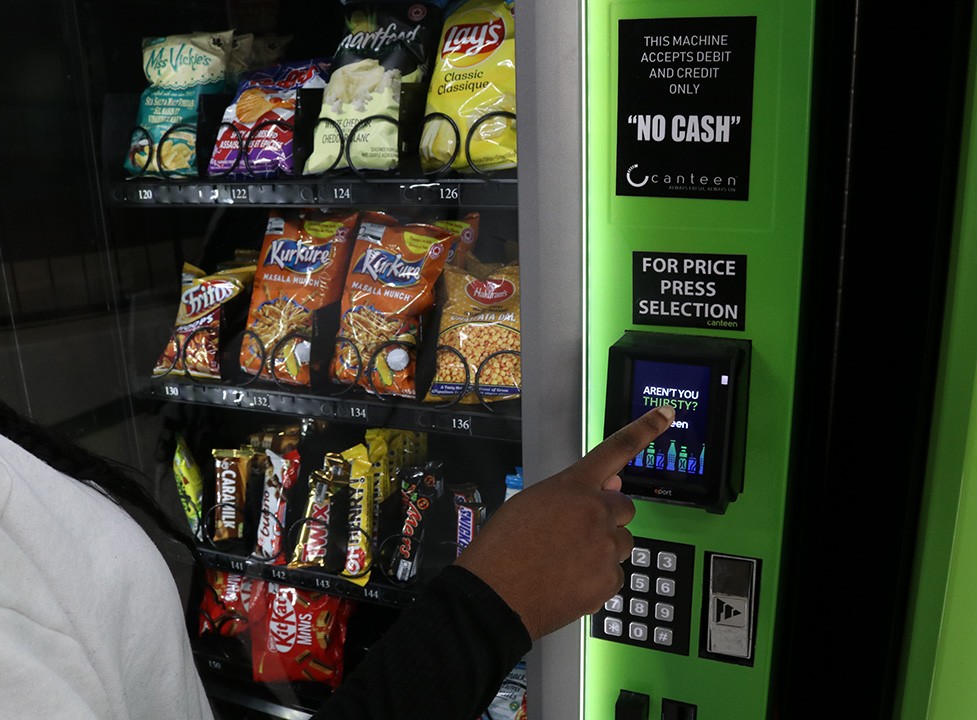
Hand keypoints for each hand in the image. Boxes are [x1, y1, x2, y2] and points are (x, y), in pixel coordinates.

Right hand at [454, 405, 675, 639]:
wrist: (495, 595)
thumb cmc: (503, 547)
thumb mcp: (531, 502)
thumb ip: (573, 492)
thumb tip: (611, 486)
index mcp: (574, 486)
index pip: (616, 449)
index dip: (645, 428)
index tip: (667, 414)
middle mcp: (596, 511)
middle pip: (624, 507)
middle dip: (608, 517)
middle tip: (577, 534)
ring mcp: (606, 547)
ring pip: (622, 543)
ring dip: (604, 548)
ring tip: (567, 561)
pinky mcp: (609, 580)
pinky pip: (615, 575)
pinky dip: (598, 578)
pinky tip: (569, 581)